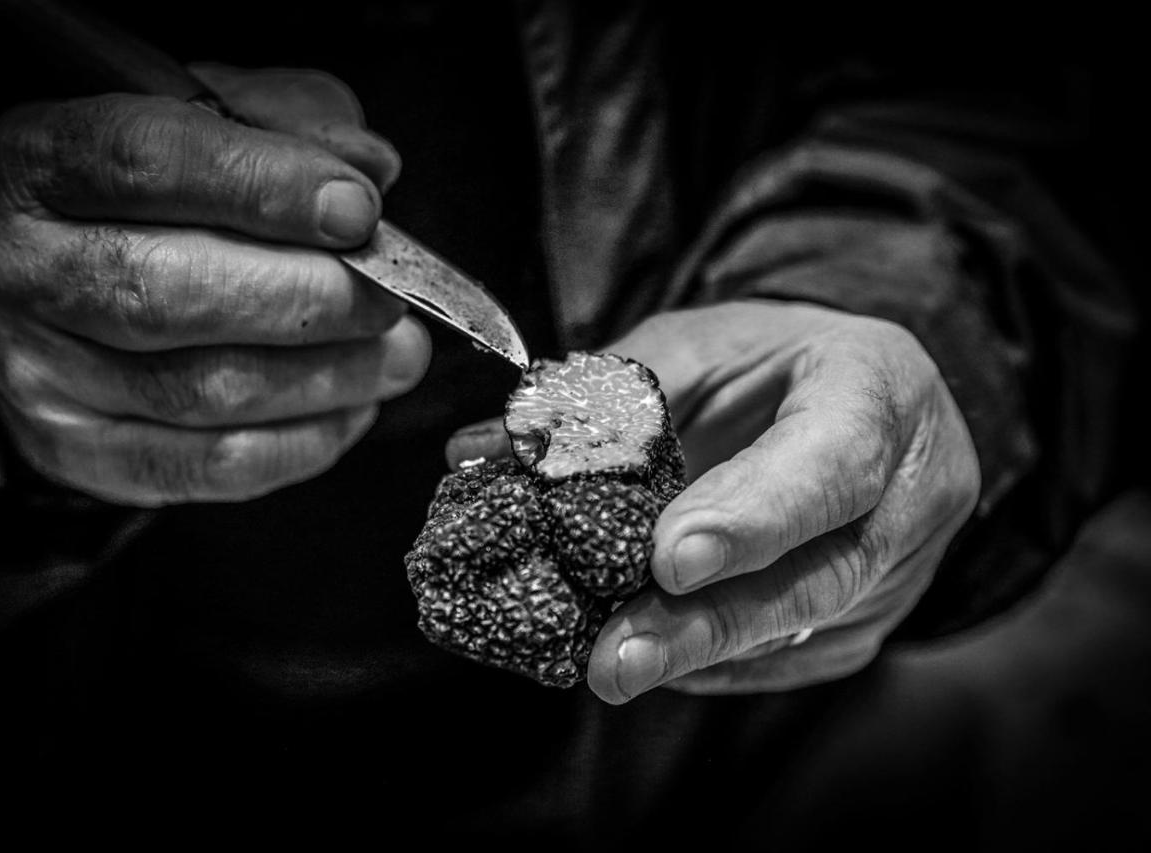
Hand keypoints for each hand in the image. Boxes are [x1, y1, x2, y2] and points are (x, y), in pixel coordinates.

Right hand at [0, 65, 429, 504]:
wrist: (56, 274)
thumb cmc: (152, 189)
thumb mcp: (209, 113)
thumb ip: (289, 122)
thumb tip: (369, 169)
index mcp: (34, 160)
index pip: (145, 163)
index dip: (265, 188)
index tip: (359, 211)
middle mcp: (13, 270)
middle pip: (170, 292)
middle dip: (310, 300)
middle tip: (394, 299)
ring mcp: (37, 374)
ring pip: (200, 391)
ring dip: (326, 377)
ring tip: (398, 356)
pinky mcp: (78, 453)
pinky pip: (207, 467)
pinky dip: (300, 444)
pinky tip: (350, 408)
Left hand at [446, 300, 978, 699]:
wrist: (866, 402)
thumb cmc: (775, 364)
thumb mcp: (701, 342)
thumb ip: (605, 395)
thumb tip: (480, 450)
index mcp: (878, 391)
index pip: (830, 462)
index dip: (752, 516)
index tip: (668, 560)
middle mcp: (910, 493)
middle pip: (817, 576)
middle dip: (707, 623)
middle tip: (616, 657)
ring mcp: (897, 574)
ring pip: (798, 633)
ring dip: (697, 655)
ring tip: (610, 663)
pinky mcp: (865, 628)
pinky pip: (785, 660)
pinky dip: (710, 663)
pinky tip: (651, 653)